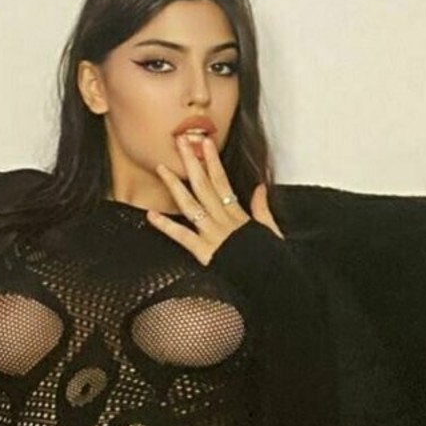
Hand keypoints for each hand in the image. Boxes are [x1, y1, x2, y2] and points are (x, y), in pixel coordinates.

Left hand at [147, 133, 284, 265]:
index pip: (223, 181)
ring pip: (191, 205)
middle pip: (205, 185)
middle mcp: (224, 221)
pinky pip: (183, 237)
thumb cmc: (271, 260)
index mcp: (238, 215)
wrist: (274, 283)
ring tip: (161, 168)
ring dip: (174, 186)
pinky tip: (151, 215)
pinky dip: (166, 227)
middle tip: (180, 142)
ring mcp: (214, 235)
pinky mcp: (206, 253)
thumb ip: (262, 208)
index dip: (213, 161)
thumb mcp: (270, 230)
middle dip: (192, 162)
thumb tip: (260, 187)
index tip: (205, 143)